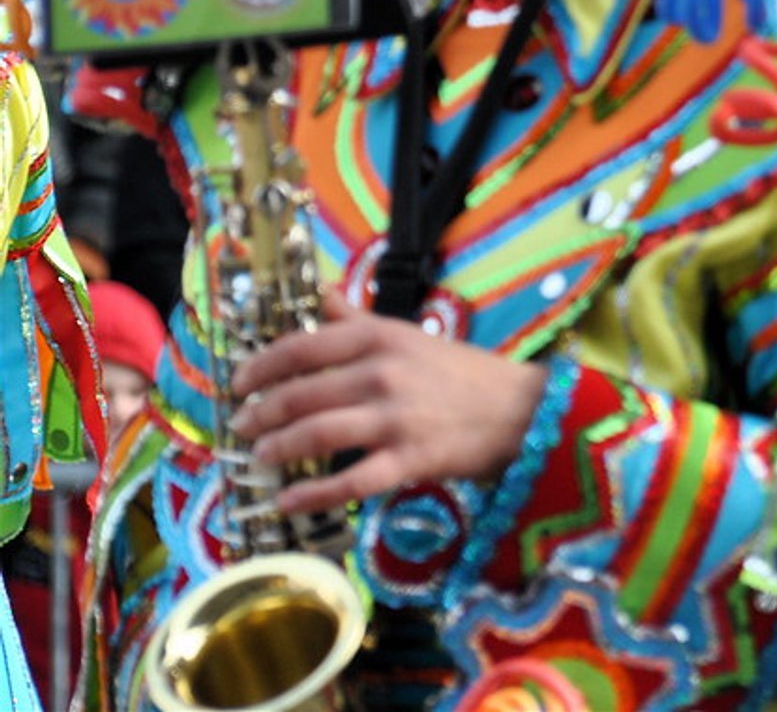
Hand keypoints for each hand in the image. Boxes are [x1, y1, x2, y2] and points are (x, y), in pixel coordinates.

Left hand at [230, 289, 545, 514]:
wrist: (519, 409)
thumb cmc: (458, 372)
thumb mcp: (408, 335)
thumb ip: (357, 318)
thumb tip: (318, 294)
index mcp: (380, 337)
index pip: (303, 346)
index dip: (262, 365)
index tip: (239, 381)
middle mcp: (382, 373)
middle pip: (302, 394)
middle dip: (262, 413)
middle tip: (241, 427)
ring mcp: (395, 418)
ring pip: (317, 435)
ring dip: (277, 449)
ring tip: (259, 457)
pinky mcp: (409, 459)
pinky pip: (351, 481)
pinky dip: (313, 495)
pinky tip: (287, 502)